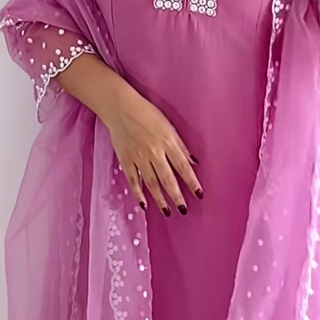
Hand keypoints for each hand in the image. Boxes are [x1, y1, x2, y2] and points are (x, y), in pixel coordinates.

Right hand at [104, 86, 202, 216]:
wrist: (120, 108)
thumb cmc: (147, 113)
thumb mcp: (168, 126)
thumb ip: (180, 146)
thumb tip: (194, 162)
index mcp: (167, 142)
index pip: (183, 166)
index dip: (192, 182)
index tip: (199, 195)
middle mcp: (154, 152)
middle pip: (168, 179)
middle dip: (176, 196)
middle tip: (183, 210)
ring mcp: (139, 157)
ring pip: (151, 183)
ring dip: (160, 199)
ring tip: (167, 212)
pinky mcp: (126, 160)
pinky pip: (134, 180)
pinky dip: (139, 193)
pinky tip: (144, 204)